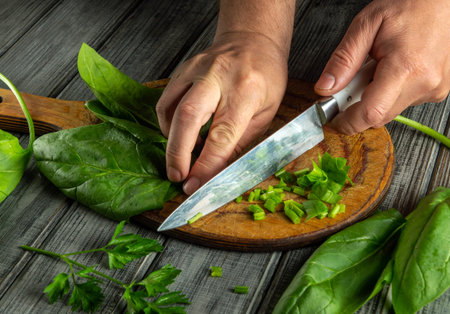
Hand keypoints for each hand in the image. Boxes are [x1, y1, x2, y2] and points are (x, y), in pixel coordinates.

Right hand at [156, 32, 287, 193]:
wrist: (252, 38)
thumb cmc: (266, 77)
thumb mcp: (266, 112)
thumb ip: (240, 140)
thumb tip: (217, 170)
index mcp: (246, 91)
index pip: (222, 135)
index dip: (207, 165)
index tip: (195, 186)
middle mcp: (218, 78)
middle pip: (188, 118)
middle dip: (177, 153)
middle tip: (176, 176)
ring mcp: (197, 70)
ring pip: (171, 108)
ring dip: (171, 139)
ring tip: (180, 156)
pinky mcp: (183, 69)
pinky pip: (166, 99)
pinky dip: (167, 122)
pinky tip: (177, 133)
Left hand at [314, 0, 449, 133]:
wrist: (442, 0)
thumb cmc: (410, 5)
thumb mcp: (366, 25)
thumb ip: (343, 60)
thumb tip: (325, 88)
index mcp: (406, 67)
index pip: (371, 112)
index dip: (347, 122)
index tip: (332, 120)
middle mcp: (424, 83)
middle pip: (378, 116)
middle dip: (356, 107)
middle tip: (349, 84)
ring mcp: (434, 89)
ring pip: (389, 111)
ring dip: (373, 98)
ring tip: (375, 68)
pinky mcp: (437, 91)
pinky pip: (402, 103)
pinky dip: (388, 93)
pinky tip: (390, 71)